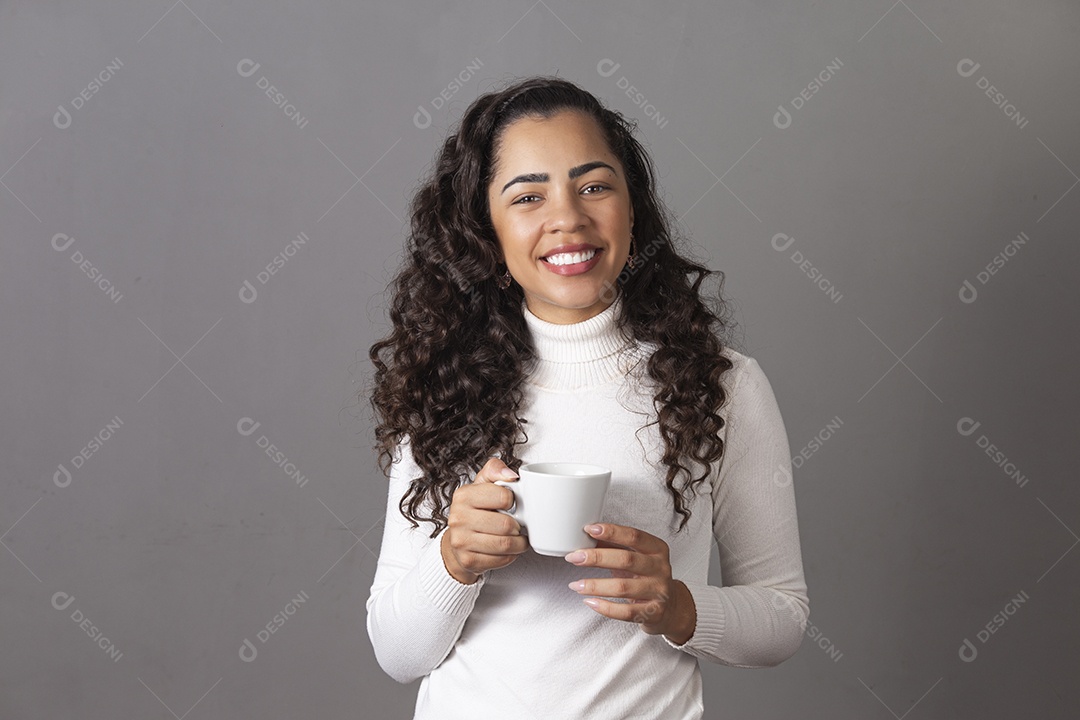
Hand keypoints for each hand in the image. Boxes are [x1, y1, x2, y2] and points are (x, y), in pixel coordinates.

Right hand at [441, 457, 528, 583]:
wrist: (458, 542)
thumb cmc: (475, 510)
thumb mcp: (482, 485)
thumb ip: (495, 470)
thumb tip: (511, 475)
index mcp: (464, 496)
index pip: (504, 496)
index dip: (514, 501)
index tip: (511, 504)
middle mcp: (458, 518)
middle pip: (506, 524)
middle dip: (519, 526)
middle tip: (518, 525)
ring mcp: (461, 541)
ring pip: (505, 544)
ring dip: (519, 543)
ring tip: (518, 538)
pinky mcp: (468, 560)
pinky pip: (501, 560)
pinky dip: (511, 556)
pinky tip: (507, 550)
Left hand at [564, 523, 696, 644]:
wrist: (670, 608)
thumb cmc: (646, 577)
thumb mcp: (634, 558)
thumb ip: (612, 547)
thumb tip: (584, 537)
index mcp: (657, 549)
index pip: (634, 536)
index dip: (611, 532)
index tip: (589, 529)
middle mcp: (660, 568)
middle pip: (626, 559)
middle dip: (596, 558)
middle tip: (574, 557)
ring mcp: (659, 592)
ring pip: (623, 587)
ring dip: (595, 585)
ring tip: (576, 584)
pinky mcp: (653, 613)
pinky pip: (625, 612)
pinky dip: (605, 607)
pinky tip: (589, 602)